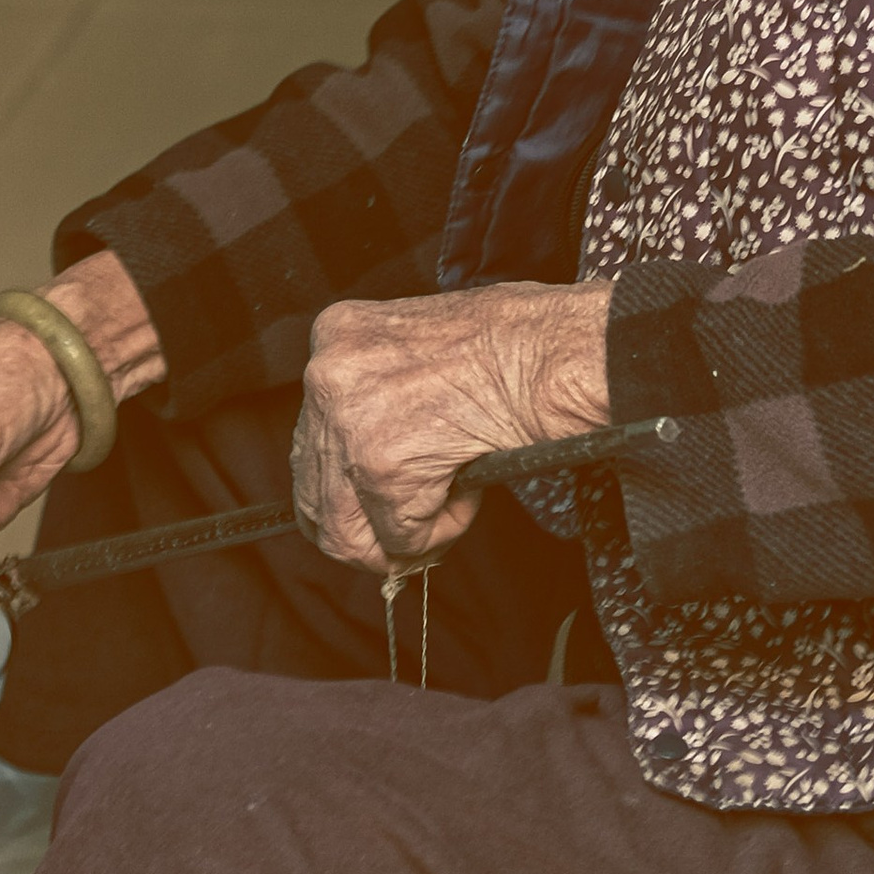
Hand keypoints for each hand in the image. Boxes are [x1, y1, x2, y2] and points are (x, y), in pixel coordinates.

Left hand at [292, 282, 612, 575]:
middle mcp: (329, 376)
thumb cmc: (520, 342)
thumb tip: (369, 469)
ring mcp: (349, 423)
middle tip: (414, 528)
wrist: (561, 351)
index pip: (313, 438)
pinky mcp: (382, 467)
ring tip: (450, 506)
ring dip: (402, 535)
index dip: (350, 484)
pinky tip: (468, 495)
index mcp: (339, 336)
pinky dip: (439, 534)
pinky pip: (399, 538)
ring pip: (346, 531)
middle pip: (315, 493)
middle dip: (367, 525)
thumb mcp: (426, 347)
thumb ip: (386, 394)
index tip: (383, 501)